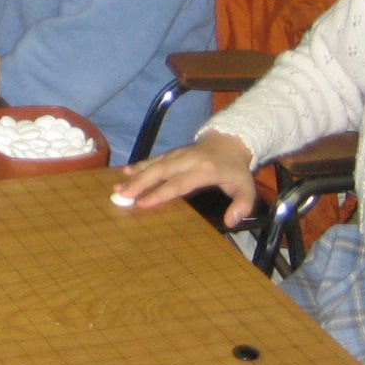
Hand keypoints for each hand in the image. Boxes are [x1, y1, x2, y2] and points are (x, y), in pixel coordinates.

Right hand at [110, 133, 257, 225]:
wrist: (229, 141)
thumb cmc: (235, 170)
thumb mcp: (246, 187)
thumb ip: (242, 205)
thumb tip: (231, 222)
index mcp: (205, 169)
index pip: (180, 183)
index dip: (161, 193)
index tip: (144, 203)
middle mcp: (188, 160)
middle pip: (162, 170)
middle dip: (141, 183)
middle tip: (122, 195)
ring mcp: (179, 154)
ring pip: (155, 164)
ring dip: (136, 175)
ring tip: (118, 186)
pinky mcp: (173, 153)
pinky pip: (155, 159)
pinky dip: (140, 165)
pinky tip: (125, 172)